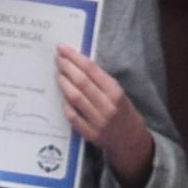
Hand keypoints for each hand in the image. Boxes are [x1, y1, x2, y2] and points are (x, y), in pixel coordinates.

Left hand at [55, 46, 155, 184]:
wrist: (131, 139)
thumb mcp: (117, 92)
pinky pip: (73, 117)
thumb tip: (78, 64)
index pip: (92, 69)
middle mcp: (107, 105)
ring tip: (58, 74)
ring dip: (64, 84)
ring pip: (76, 98)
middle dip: (67, 67)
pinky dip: (66, 106)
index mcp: (115, 91)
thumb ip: (100, 81)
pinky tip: (62, 98)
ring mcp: (99, 121)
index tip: (63, 49)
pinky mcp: (91, 134)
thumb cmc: (122, 110)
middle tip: (57, 58)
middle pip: (82, 82)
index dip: (75, 57)